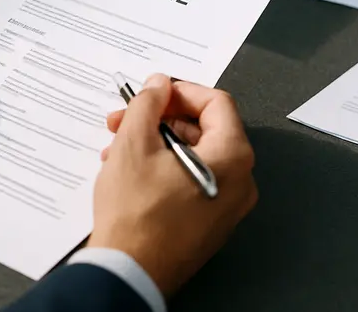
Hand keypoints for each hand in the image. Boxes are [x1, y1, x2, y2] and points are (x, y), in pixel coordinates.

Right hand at [89, 74, 257, 295]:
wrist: (129, 272)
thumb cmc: (136, 214)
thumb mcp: (134, 144)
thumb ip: (148, 104)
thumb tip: (158, 85)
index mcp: (232, 158)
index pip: (216, 103)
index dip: (180, 91)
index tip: (153, 92)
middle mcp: (239, 182)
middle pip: (205, 129)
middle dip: (161, 118)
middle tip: (127, 117)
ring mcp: (226, 206)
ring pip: (194, 155)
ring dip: (156, 142)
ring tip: (118, 146)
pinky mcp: (209, 223)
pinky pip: (191, 180)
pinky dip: (163, 167)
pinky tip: (129, 170)